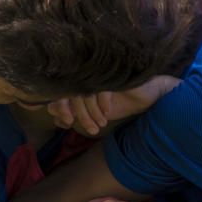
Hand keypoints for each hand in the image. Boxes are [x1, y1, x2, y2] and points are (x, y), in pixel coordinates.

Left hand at [48, 75, 180, 133]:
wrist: (144, 97)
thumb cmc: (118, 103)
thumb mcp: (93, 113)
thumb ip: (74, 113)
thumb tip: (57, 118)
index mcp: (79, 83)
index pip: (60, 93)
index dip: (60, 108)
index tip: (68, 123)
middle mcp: (86, 75)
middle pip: (73, 94)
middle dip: (80, 115)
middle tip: (90, 128)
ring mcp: (98, 73)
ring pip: (86, 93)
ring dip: (93, 113)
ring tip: (101, 124)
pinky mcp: (110, 73)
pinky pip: (100, 88)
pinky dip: (102, 103)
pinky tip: (107, 113)